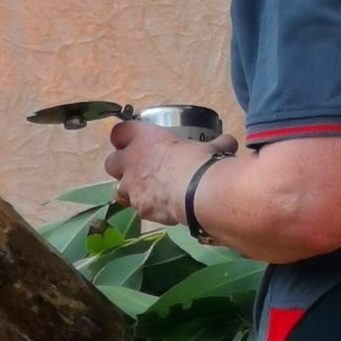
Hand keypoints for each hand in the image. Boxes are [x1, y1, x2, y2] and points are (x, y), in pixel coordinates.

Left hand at [105, 120, 238, 228]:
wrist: (195, 192)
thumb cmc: (200, 160)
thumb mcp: (209, 147)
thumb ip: (217, 144)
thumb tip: (230, 142)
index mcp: (145, 138)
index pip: (120, 132)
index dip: (124, 137)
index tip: (133, 141)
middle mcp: (132, 161)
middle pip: (111, 162)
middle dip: (121, 167)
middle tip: (138, 169)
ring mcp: (132, 187)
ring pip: (118, 189)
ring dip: (130, 190)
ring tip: (147, 192)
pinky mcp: (139, 208)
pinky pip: (137, 208)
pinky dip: (146, 207)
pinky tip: (160, 208)